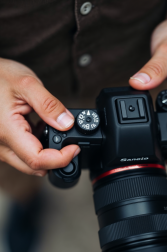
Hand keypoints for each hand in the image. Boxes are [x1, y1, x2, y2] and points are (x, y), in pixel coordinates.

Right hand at [0, 58, 79, 175]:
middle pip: (34, 167)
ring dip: (46, 153)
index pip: (37, 160)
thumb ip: (49, 105)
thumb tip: (67, 124)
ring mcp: (0, 147)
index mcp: (6, 131)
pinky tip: (38, 129)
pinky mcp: (2, 144)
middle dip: (56, 159)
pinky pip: (22, 155)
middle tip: (69, 143)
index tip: (75, 148)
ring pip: (28, 163)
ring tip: (49, 128)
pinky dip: (36, 147)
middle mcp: (0, 145)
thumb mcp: (27, 84)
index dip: (60, 159)